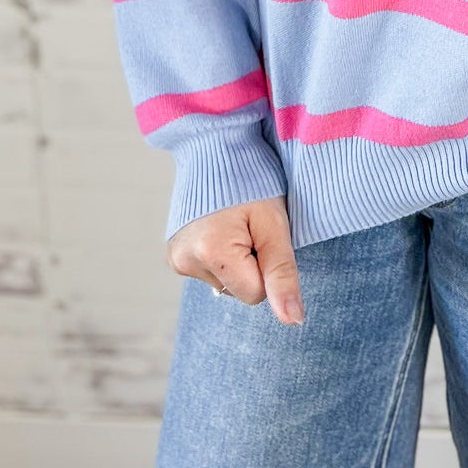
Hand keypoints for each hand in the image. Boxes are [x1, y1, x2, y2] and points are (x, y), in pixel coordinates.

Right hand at [166, 193, 303, 325]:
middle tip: (249, 224)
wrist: (217, 146)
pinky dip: (221, 256)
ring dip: (236, 259)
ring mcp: (175, 260)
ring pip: (225, 283)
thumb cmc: (252, 180)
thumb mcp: (274, 225)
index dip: (267, 264)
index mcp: (211, 253)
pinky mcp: (173, 255)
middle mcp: (185, 261)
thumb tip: (294, 321)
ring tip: (234, 221)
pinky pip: (210, 272)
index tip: (262, 232)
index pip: (256, 294)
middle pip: (239, 291)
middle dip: (251, 264)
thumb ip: (283, 274)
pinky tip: (220, 227)